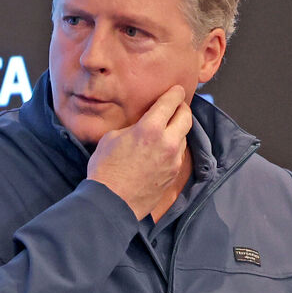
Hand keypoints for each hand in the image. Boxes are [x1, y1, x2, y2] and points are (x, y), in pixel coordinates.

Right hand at [86, 85, 192, 219]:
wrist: (111, 202)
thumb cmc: (105, 170)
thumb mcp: (111, 138)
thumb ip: (131, 128)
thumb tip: (139, 127)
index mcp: (150, 128)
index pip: (171, 102)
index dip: (175, 93)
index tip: (176, 90)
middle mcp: (168, 142)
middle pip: (186, 116)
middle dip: (182, 108)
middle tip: (176, 106)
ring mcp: (173, 159)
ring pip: (183, 136)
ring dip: (177, 130)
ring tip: (166, 129)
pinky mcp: (173, 174)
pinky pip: (178, 154)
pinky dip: (173, 147)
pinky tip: (161, 150)